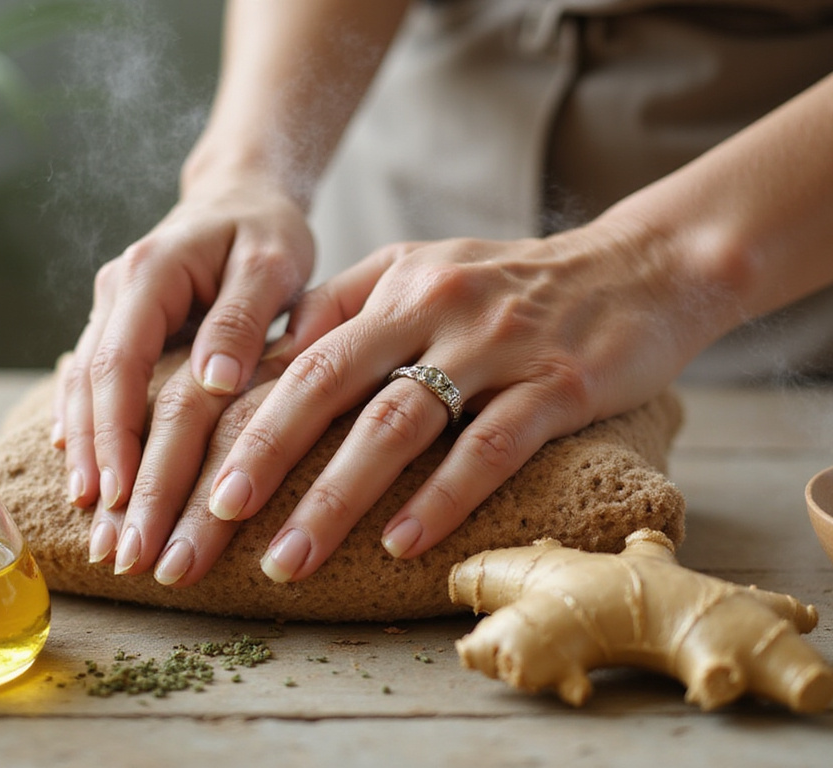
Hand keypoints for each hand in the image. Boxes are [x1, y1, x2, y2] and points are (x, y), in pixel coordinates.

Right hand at [53, 177, 313, 565]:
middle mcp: (115, 292)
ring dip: (90, 464)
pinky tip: (89, 486)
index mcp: (149, 271)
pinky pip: (93, 390)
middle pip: (94, 391)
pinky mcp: (119, 332)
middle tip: (114, 544)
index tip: (125, 497)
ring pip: (85, 395)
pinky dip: (90, 437)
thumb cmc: (266, 229)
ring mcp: (109, 313)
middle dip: (101, 470)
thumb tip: (214, 382)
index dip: (117, 433)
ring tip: (100, 532)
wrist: (242, 197)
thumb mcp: (271, 262)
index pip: (119, 362)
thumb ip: (242, 317)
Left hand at [189, 224, 715, 582]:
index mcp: (392, 280)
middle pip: (327, 384)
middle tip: (209, 523)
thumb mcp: (426, 270)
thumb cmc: (520, 284)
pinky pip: (488, 447)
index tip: (189, 477)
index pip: (297, 351)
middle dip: (260, 457)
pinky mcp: (558, 382)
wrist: (644, 267)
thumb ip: (348, 307)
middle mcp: (433, 304)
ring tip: (288, 560)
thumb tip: (265, 363)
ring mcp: (496, 344)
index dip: (236, 414)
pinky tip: (399, 544)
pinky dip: (439, 497)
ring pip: (397, 424)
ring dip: (336, 498)